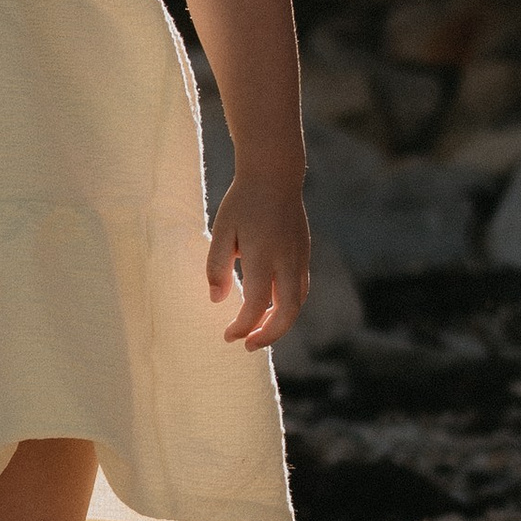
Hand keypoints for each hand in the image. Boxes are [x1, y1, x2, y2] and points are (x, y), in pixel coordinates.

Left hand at [207, 171, 312, 351]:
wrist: (275, 174)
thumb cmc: (243, 202)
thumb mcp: (222, 231)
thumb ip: (216, 267)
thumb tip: (217, 299)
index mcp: (263, 257)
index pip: (255, 305)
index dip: (242, 327)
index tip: (228, 335)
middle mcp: (286, 262)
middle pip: (286, 313)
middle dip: (268, 335)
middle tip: (248, 345)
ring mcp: (299, 258)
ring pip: (297, 304)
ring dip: (280, 323)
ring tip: (259, 331)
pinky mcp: (304, 254)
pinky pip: (300, 289)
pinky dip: (287, 306)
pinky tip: (271, 308)